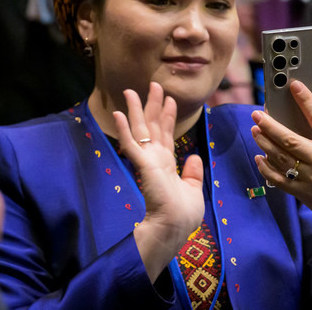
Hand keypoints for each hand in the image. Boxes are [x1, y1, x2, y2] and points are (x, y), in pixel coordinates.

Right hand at [114, 82, 203, 281]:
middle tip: (154, 85)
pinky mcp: (142, 164)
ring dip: (136, 109)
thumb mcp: (193, 190)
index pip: (165, 134)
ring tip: (131, 91)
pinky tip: (118, 114)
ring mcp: (147, 160)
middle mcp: (155, 158)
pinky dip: (124, 128)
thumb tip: (192, 157)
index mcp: (166, 164)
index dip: (167, 116)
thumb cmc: (182, 214)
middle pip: (152, 125)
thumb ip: (192, 173)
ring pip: (140, 129)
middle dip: (153, 104)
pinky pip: (131, 143)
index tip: (169, 99)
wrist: (174, 227)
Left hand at [250, 83, 311, 255]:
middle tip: (257, 114)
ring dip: (264, 143)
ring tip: (255, 130)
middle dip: (270, 125)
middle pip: (289, 139)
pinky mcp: (302, 193)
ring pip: (280, 158)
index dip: (305, 99)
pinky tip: (259, 157)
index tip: (293, 86)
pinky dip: (265, 168)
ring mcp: (311, 179)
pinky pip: (278, 179)